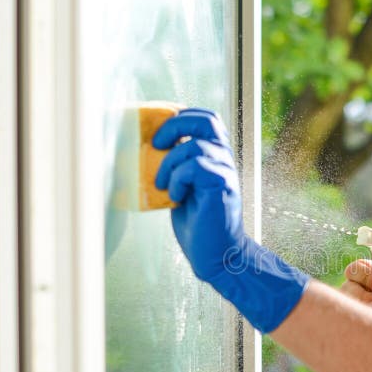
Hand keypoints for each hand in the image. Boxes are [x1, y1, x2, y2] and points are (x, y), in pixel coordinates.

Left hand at [153, 108, 308, 332]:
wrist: (216, 254)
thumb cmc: (198, 224)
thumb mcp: (182, 187)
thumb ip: (176, 166)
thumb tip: (146, 150)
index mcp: (215, 157)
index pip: (205, 119)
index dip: (180, 116)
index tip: (159, 133)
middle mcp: (224, 160)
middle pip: (206, 120)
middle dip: (175, 126)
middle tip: (156, 144)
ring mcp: (225, 172)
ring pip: (195, 146)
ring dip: (170, 163)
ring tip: (164, 185)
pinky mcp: (222, 186)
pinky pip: (196, 166)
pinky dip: (178, 179)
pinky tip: (175, 197)